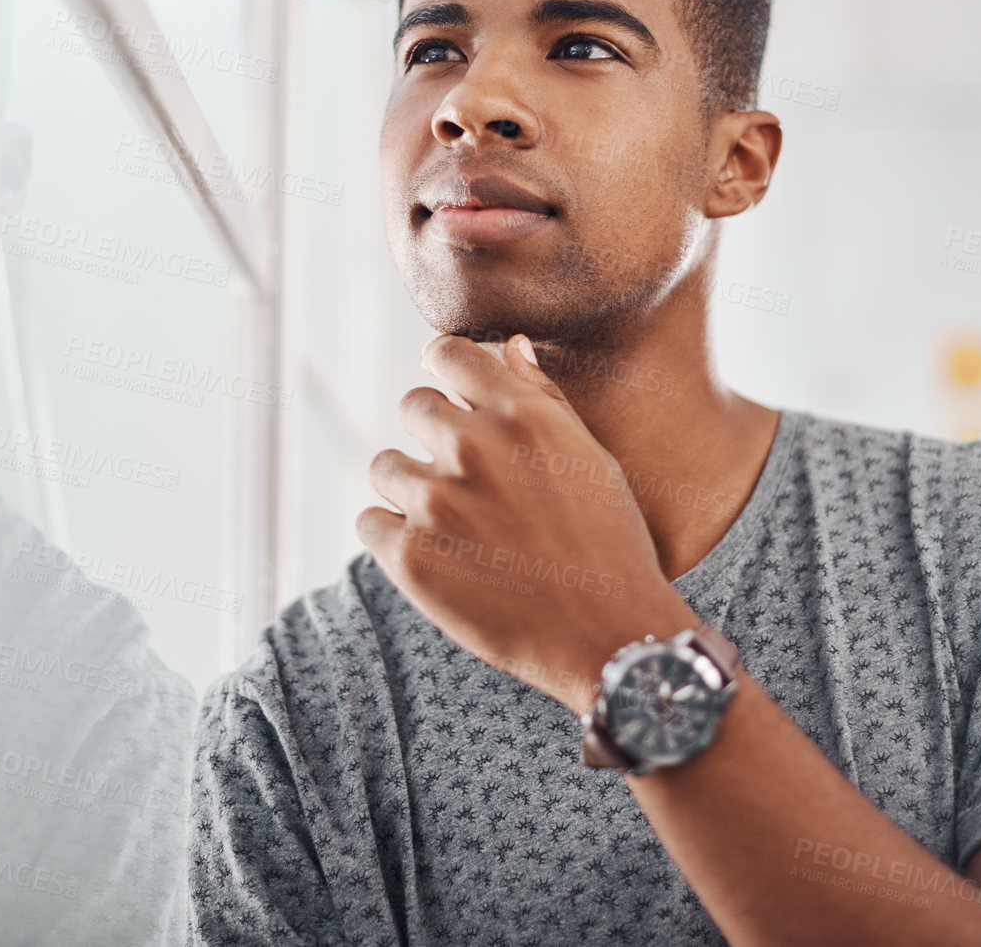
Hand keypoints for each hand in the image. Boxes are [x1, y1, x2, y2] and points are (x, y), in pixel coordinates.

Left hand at [356, 334, 699, 714]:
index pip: (447, 353)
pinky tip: (436, 557)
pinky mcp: (409, 557)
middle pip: (413, 406)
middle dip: (433, 435)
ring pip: (385, 466)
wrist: (609, 635)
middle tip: (466, 480)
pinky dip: (393, 537)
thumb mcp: (589, 457)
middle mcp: (473, 448)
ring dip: (409, 488)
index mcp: (520, 415)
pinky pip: (371, 522)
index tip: (449, 394)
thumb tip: (508, 345)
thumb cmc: (609, 545)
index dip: (444, 370)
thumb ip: (541, 396)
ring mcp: (436, 503)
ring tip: (453, 526)